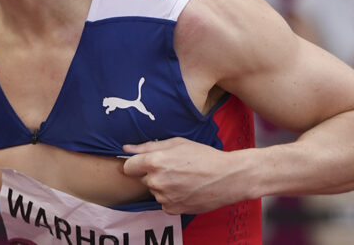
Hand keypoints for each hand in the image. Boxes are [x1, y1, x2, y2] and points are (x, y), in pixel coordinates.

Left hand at [122, 137, 248, 214]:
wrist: (227, 177)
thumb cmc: (203, 156)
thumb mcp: (176, 143)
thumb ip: (147, 146)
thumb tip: (126, 148)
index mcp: (154, 162)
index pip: (128, 167)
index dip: (136, 164)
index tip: (145, 163)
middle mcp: (156, 181)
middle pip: (143, 179)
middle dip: (153, 174)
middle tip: (173, 169)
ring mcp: (164, 198)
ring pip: (154, 191)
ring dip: (163, 186)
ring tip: (183, 179)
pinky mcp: (172, 210)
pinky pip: (164, 202)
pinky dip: (172, 197)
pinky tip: (186, 189)